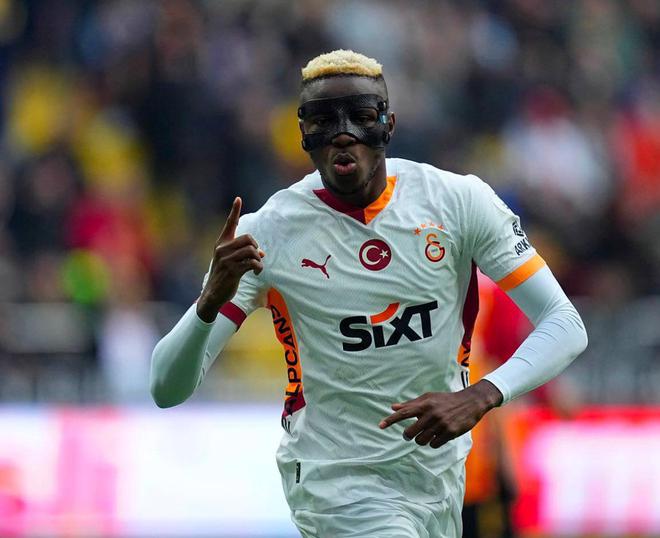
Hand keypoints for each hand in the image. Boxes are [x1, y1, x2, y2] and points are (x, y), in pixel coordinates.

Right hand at [197, 197, 264, 321]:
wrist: (213, 294)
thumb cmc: (224, 277)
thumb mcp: (231, 262)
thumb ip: (244, 254)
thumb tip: (262, 253)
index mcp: (221, 244)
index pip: (229, 224)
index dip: (234, 211)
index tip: (238, 199)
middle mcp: (222, 249)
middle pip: (248, 238)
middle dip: (256, 247)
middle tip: (256, 256)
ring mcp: (226, 260)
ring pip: (252, 251)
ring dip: (258, 260)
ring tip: (257, 267)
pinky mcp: (232, 270)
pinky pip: (252, 263)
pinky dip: (258, 267)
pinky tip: (256, 272)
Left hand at [378, 380, 502, 448]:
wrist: (471, 402)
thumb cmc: (446, 400)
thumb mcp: (429, 398)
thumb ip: (411, 404)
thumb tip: (393, 407)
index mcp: (425, 404)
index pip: (404, 413)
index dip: (391, 420)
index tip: (380, 426)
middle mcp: (431, 414)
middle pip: (410, 432)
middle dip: (408, 435)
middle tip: (410, 434)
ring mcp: (441, 424)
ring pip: (421, 441)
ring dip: (421, 440)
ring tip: (426, 434)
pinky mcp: (450, 433)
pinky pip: (434, 444)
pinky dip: (433, 442)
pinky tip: (437, 436)